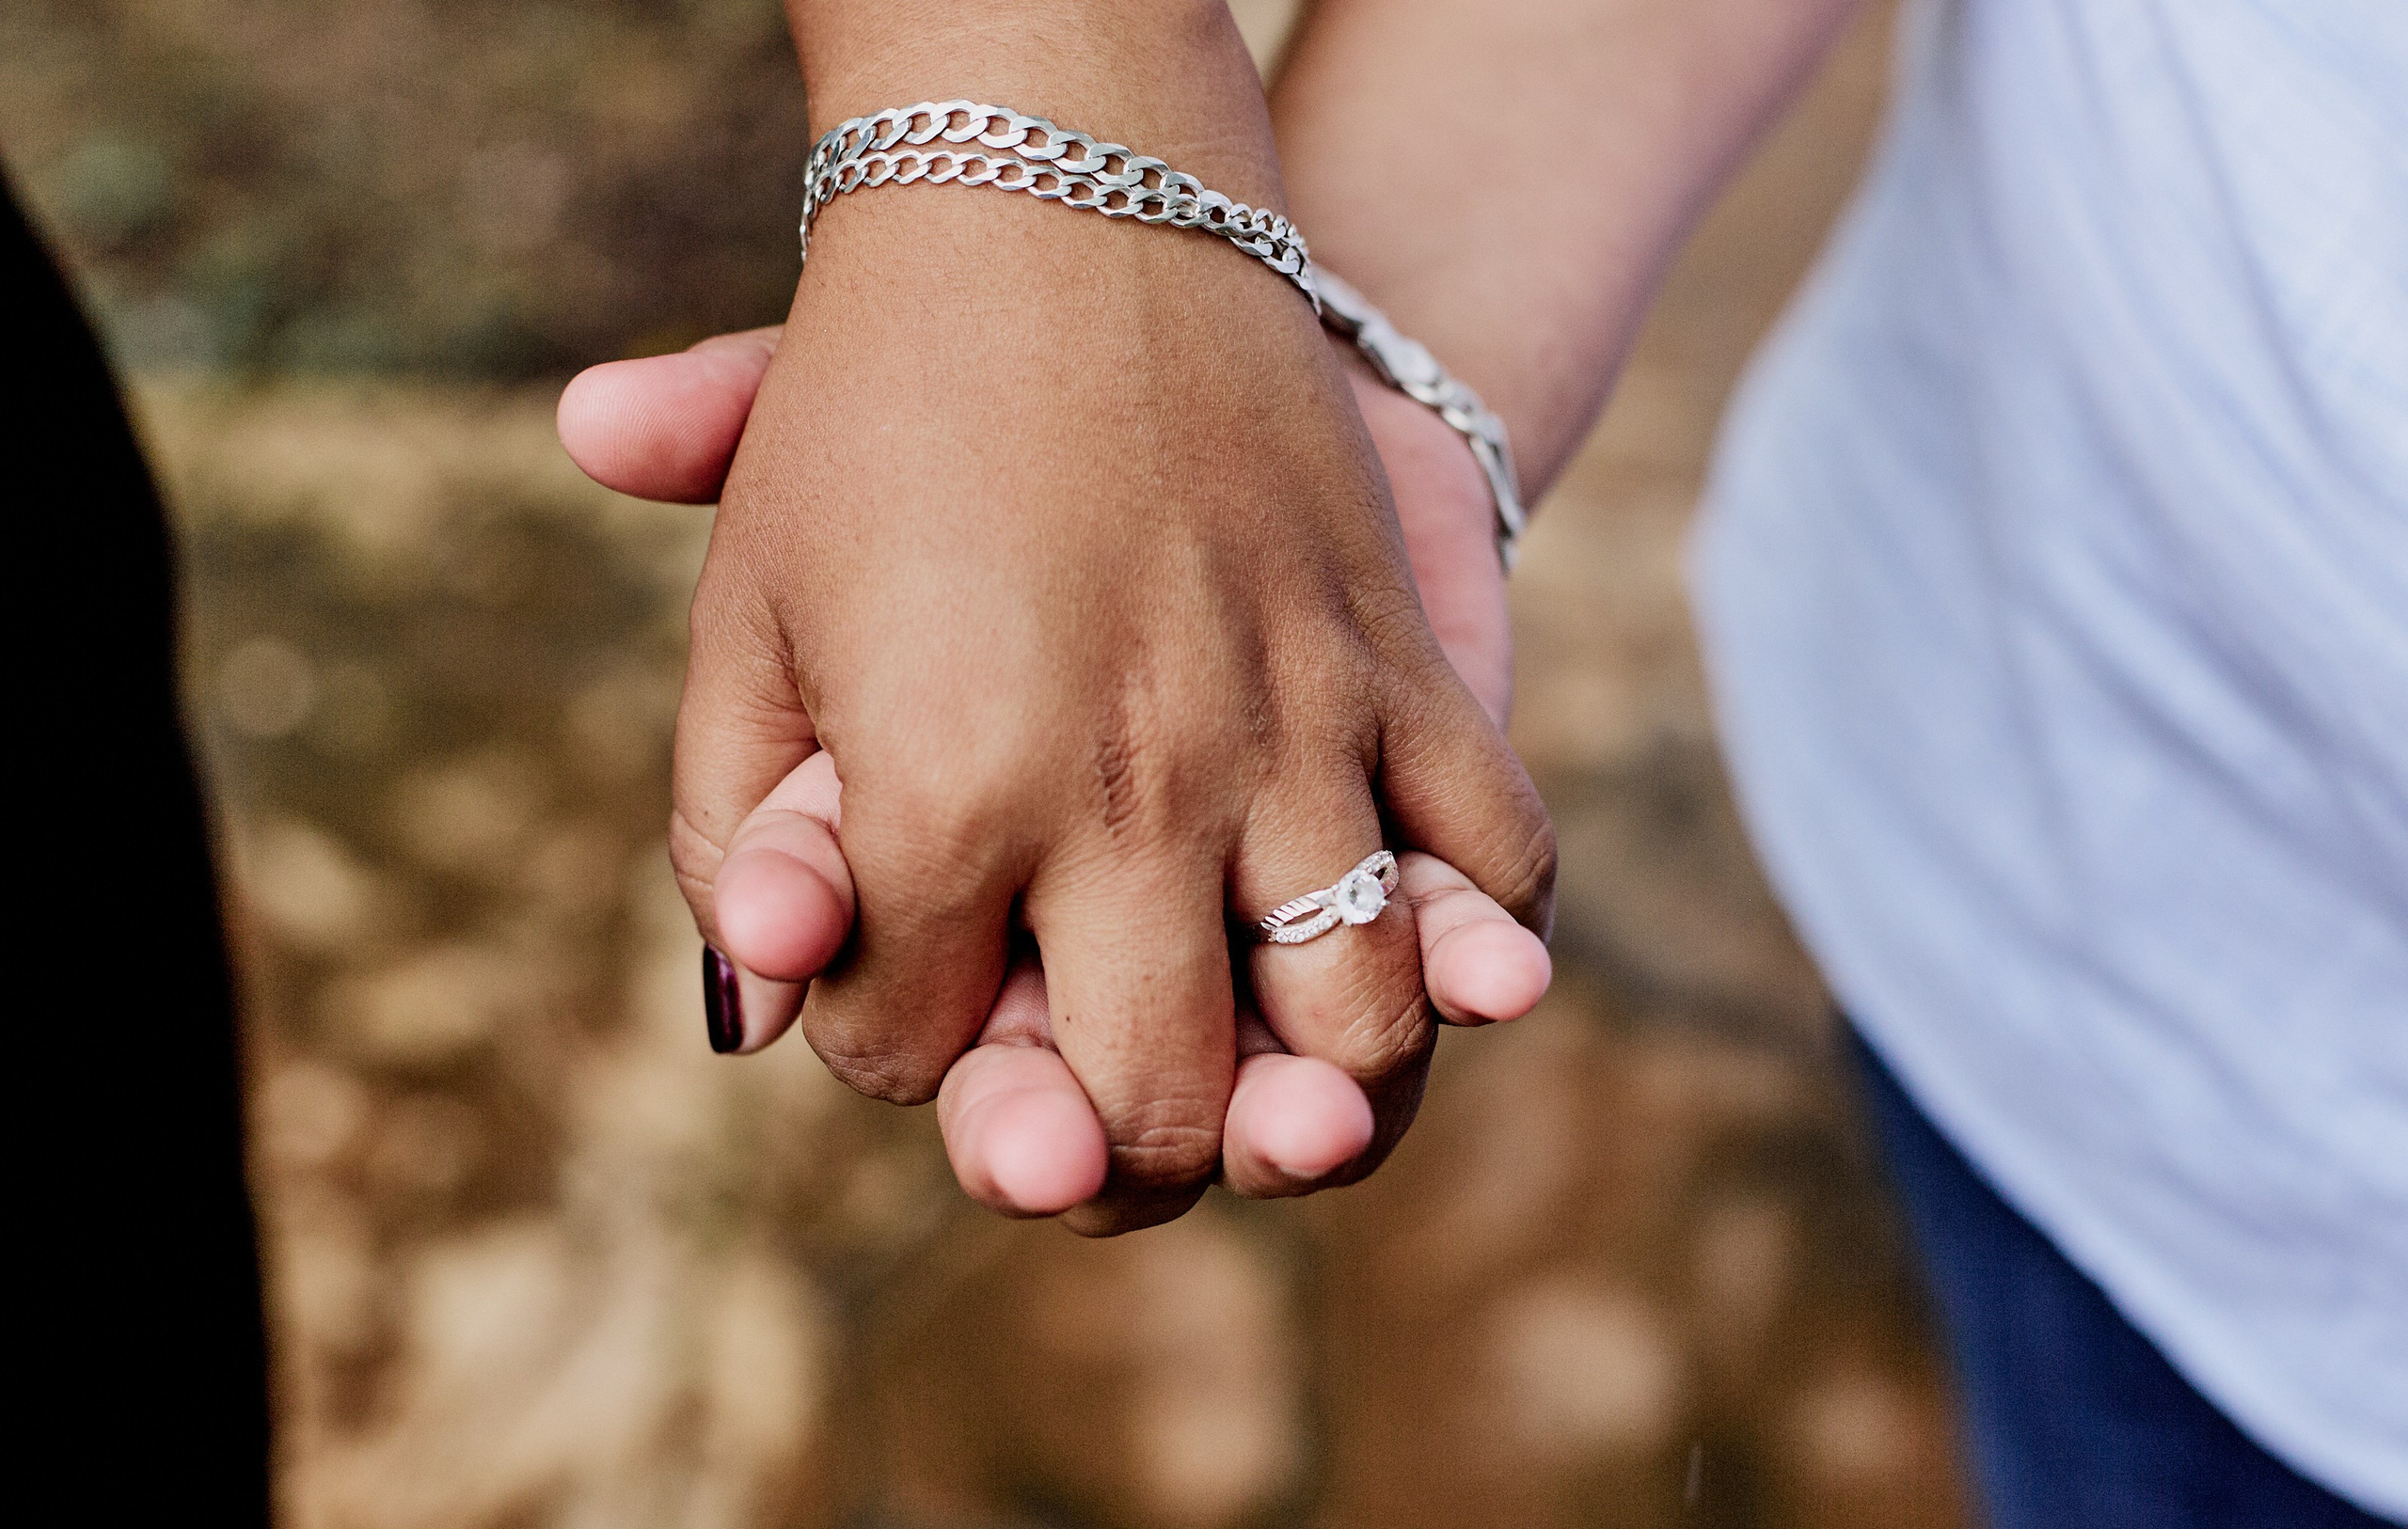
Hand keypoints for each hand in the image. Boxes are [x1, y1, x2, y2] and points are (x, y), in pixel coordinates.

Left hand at [563, 322, 1547, 1216]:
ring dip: (1306, 1106)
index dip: (885, 1039)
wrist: (1080, 197)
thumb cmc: (879, 411)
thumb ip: (732, 827)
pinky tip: (1413, 957)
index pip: (911, 1051)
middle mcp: (1141, 794)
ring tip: (1257, 1093)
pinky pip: (1497, 858)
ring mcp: (1300, 735)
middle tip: (1060, 1111)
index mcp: (949, 788)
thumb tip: (757, 1001)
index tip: (887, 970)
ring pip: (1357, 1030)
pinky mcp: (1411, 667)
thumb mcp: (748, 603)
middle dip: (1083, 1154)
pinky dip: (1476, 943)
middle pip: (1144, 1107)